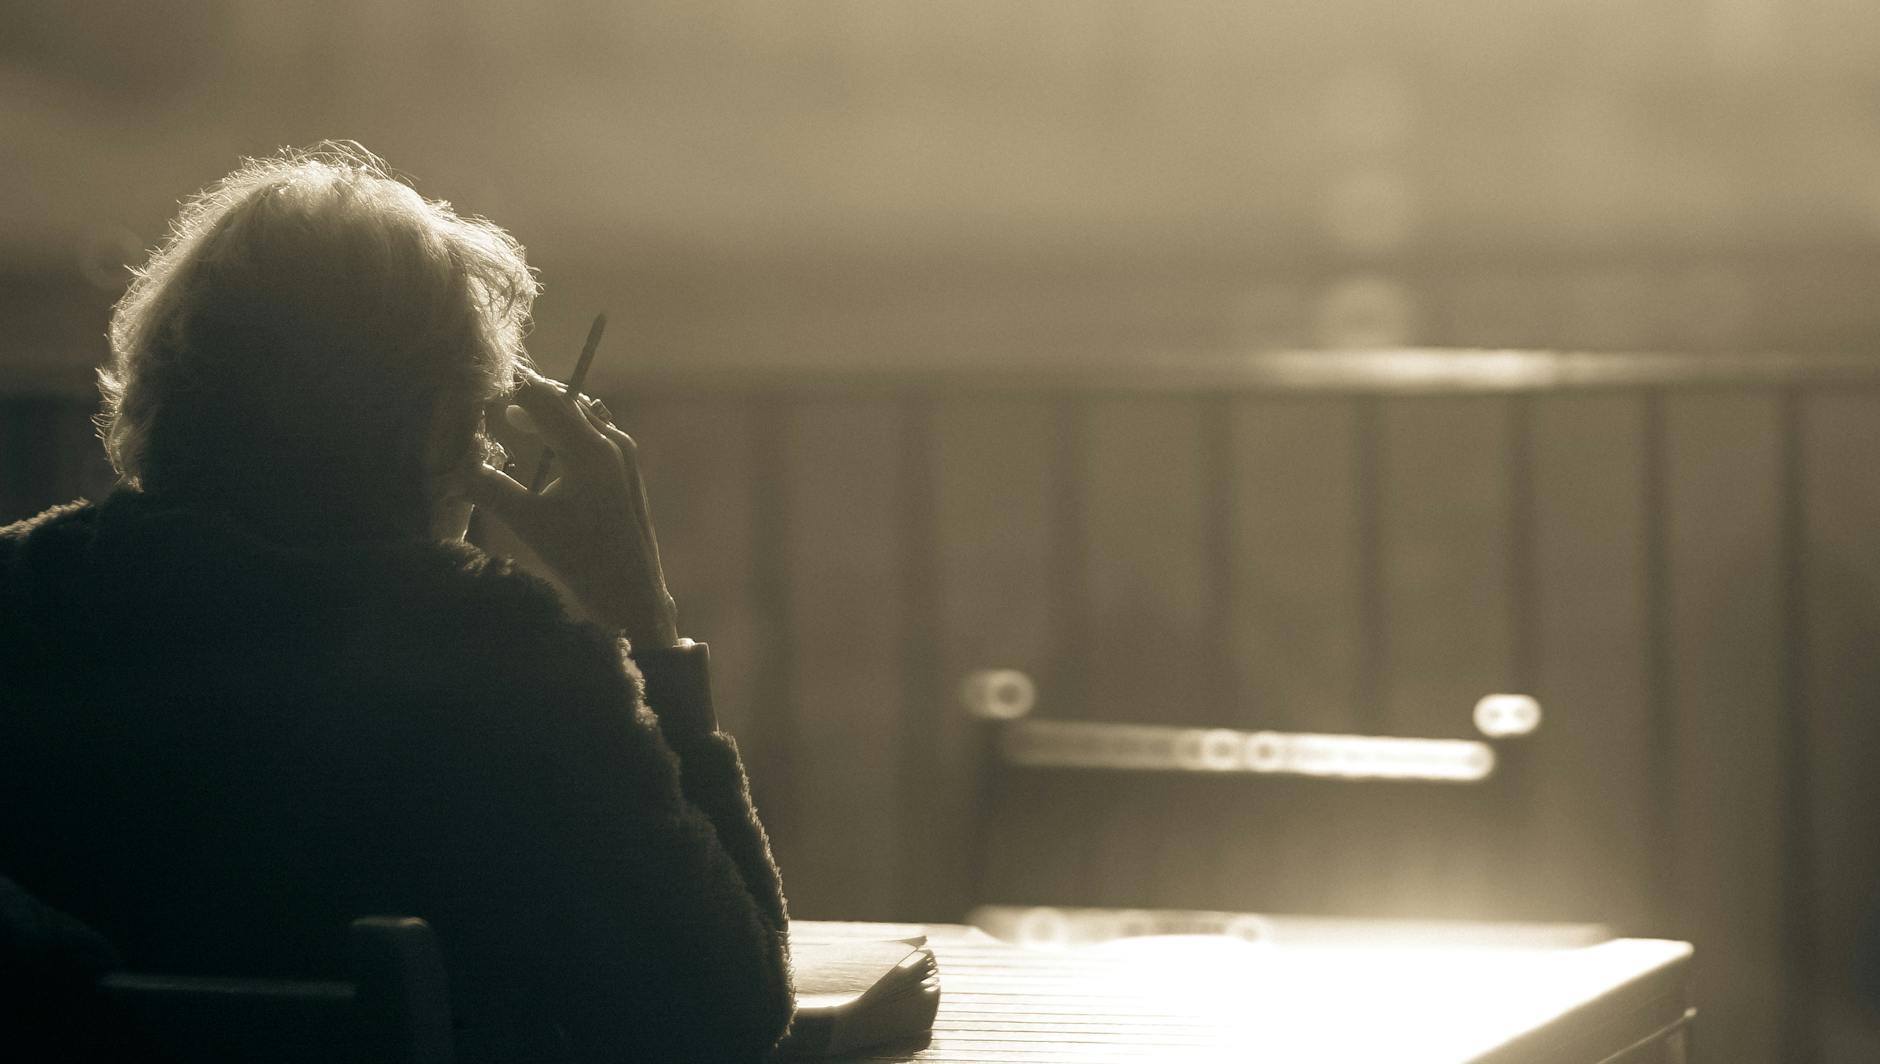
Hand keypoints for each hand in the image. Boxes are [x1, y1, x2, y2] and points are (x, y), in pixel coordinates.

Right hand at [467, 368, 678, 648]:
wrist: (632, 593)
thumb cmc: (580, 561)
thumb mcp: (528, 523)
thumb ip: (489, 488)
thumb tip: (452, 466)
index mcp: (589, 451)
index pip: (542, 399)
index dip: (509, 392)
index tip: (479, 395)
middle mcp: (612, 442)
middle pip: (563, 400)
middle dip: (527, 398)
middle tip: (493, 399)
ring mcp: (625, 453)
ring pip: (581, 413)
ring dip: (548, 412)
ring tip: (515, 418)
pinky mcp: (628, 467)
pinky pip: (594, 431)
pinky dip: (567, 428)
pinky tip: (548, 441)